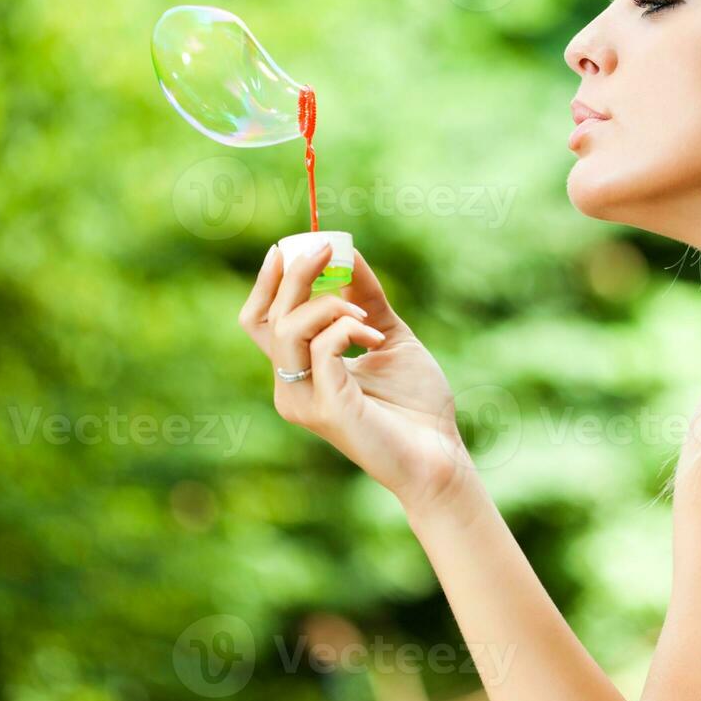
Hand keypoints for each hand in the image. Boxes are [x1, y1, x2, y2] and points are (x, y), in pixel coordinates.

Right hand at [237, 242, 473, 514]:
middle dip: (293, 275)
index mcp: (300, 371)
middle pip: (267, 319)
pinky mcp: (327, 408)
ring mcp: (304, 400)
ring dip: (328, 303)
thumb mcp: (388, 336)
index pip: (260, 321)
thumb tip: (348, 255)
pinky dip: (347, 328)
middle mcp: (291, 386)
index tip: (290, 246)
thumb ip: (366, 300)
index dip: (268, 281)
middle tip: (325, 249)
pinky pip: (323, 348)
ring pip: (288, 330)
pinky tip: (376, 338)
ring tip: (366, 314)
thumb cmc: (416, 405)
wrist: (440, 455)